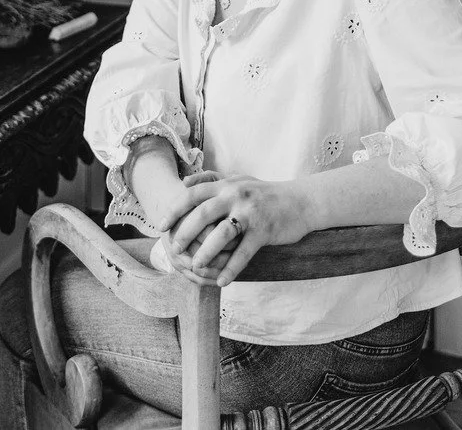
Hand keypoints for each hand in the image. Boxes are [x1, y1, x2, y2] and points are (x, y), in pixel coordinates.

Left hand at [160, 176, 313, 285]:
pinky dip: (232, 269)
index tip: (160, 225)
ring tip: (195, 266)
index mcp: (226, 184)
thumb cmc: (264, 193)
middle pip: (202, 213)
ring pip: (222, 233)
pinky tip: (222, 282)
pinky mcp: (264, 230)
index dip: (174, 209)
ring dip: (206, 252)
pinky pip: (244, 253)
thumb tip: (184, 183)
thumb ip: (212, 180)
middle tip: (174, 248)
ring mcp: (250, 212)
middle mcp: (235, 195)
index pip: (192, 194)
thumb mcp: (237, 180)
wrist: (300, 201)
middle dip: (184, 232)